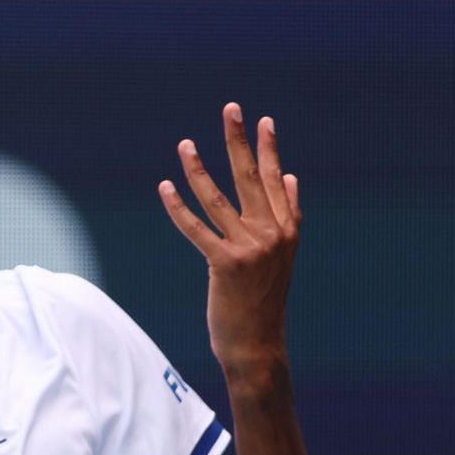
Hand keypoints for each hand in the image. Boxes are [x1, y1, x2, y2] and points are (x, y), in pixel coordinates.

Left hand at [159, 103, 301, 378]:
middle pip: (250, 178)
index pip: (274, 181)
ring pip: (218, 199)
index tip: (264, 121)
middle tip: (231, 108)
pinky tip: (165, 186)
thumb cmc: (263, 303)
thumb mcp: (282, 257)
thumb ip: (287, 216)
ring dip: (199, 168)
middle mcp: (272, 234)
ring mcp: (250, 249)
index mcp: (286, 231)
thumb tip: (289, 177)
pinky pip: (196, 228)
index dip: (269, 149)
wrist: (258, 346)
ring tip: (185, 144)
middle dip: (240, 141)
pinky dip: (178, 206)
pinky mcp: (226, 264)